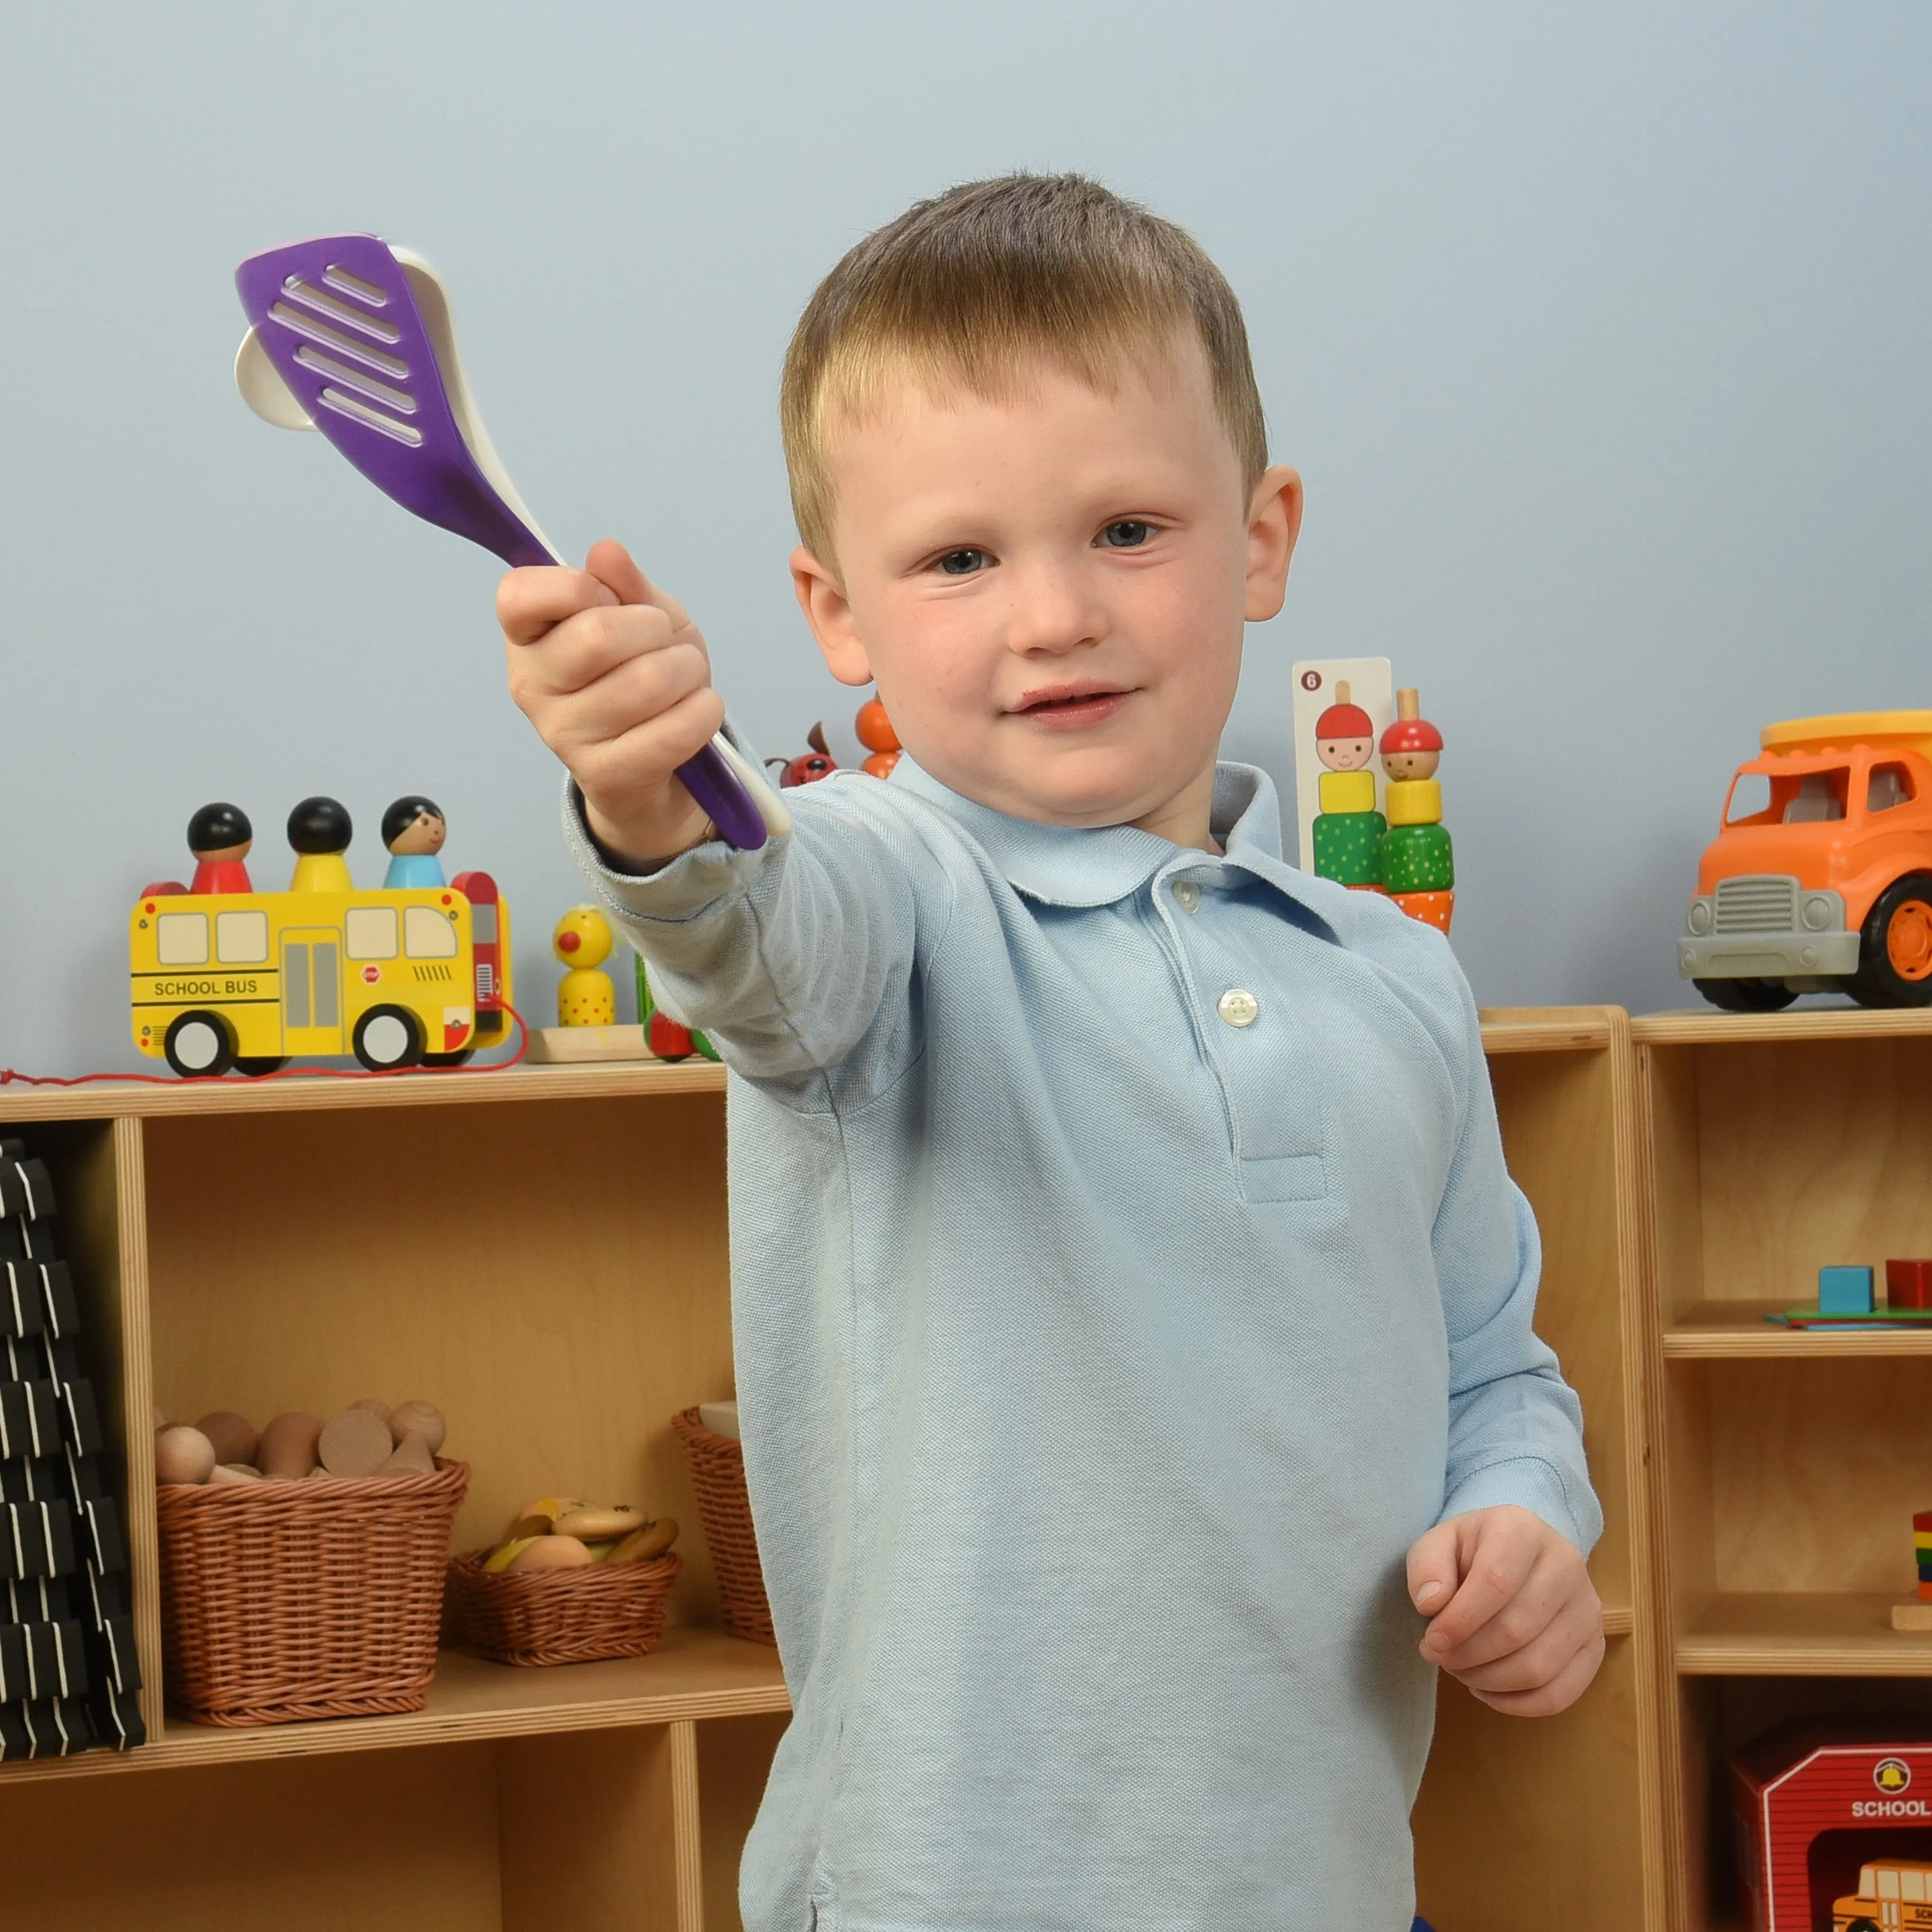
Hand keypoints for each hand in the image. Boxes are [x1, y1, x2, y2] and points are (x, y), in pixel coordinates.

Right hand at [500, 538, 723, 866]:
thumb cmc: (642, 673)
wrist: (659, 763)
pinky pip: (672, 731)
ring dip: (687, 670)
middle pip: (599, 635)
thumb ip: (624, 583)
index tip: (609, 600)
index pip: (519, 595)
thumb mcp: (640, 615)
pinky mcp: (605, 775)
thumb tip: (606, 552)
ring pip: (647, 682)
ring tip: (684, 677)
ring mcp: (563, 736)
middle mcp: (531, 686)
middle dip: (655, 628)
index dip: (577, 587)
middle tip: (663, 641)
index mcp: (526, 637)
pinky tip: (698, 709)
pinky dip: (704, 711)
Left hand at [1406, 1504, 1603, 1715]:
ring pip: (1539, 1667)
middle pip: (1516, 1629)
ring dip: (1489, 1681)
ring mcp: (1587, 1609)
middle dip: (1468, 1655)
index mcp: (1523, 1531)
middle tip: (1439, 1657)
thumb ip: (1427, 1568)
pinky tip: (1487, 1690)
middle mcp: (1567, 1565)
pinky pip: (1561, 1693)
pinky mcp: (1595, 1647)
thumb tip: (1430, 1605)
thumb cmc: (1472, 1551)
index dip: (1459, 1621)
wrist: (1516, 1554)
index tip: (1431, 1641)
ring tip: (1460, 1670)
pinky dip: (1517, 1704)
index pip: (1495, 1583)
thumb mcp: (1438, 1544)